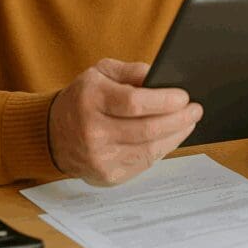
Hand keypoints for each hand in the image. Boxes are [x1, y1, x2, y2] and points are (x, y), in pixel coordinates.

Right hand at [48, 58, 202, 185]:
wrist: (52, 134)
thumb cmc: (83, 98)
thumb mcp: (100, 72)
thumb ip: (131, 71)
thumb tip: (162, 77)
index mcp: (91, 100)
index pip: (134, 103)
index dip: (163, 101)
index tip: (184, 97)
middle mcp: (92, 131)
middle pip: (146, 129)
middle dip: (178, 119)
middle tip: (195, 110)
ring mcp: (99, 157)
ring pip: (149, 149)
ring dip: (175, 136)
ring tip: (189, 123)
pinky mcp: (107, 176)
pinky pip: (144, 163)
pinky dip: (162, 150)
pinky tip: (171, 137)